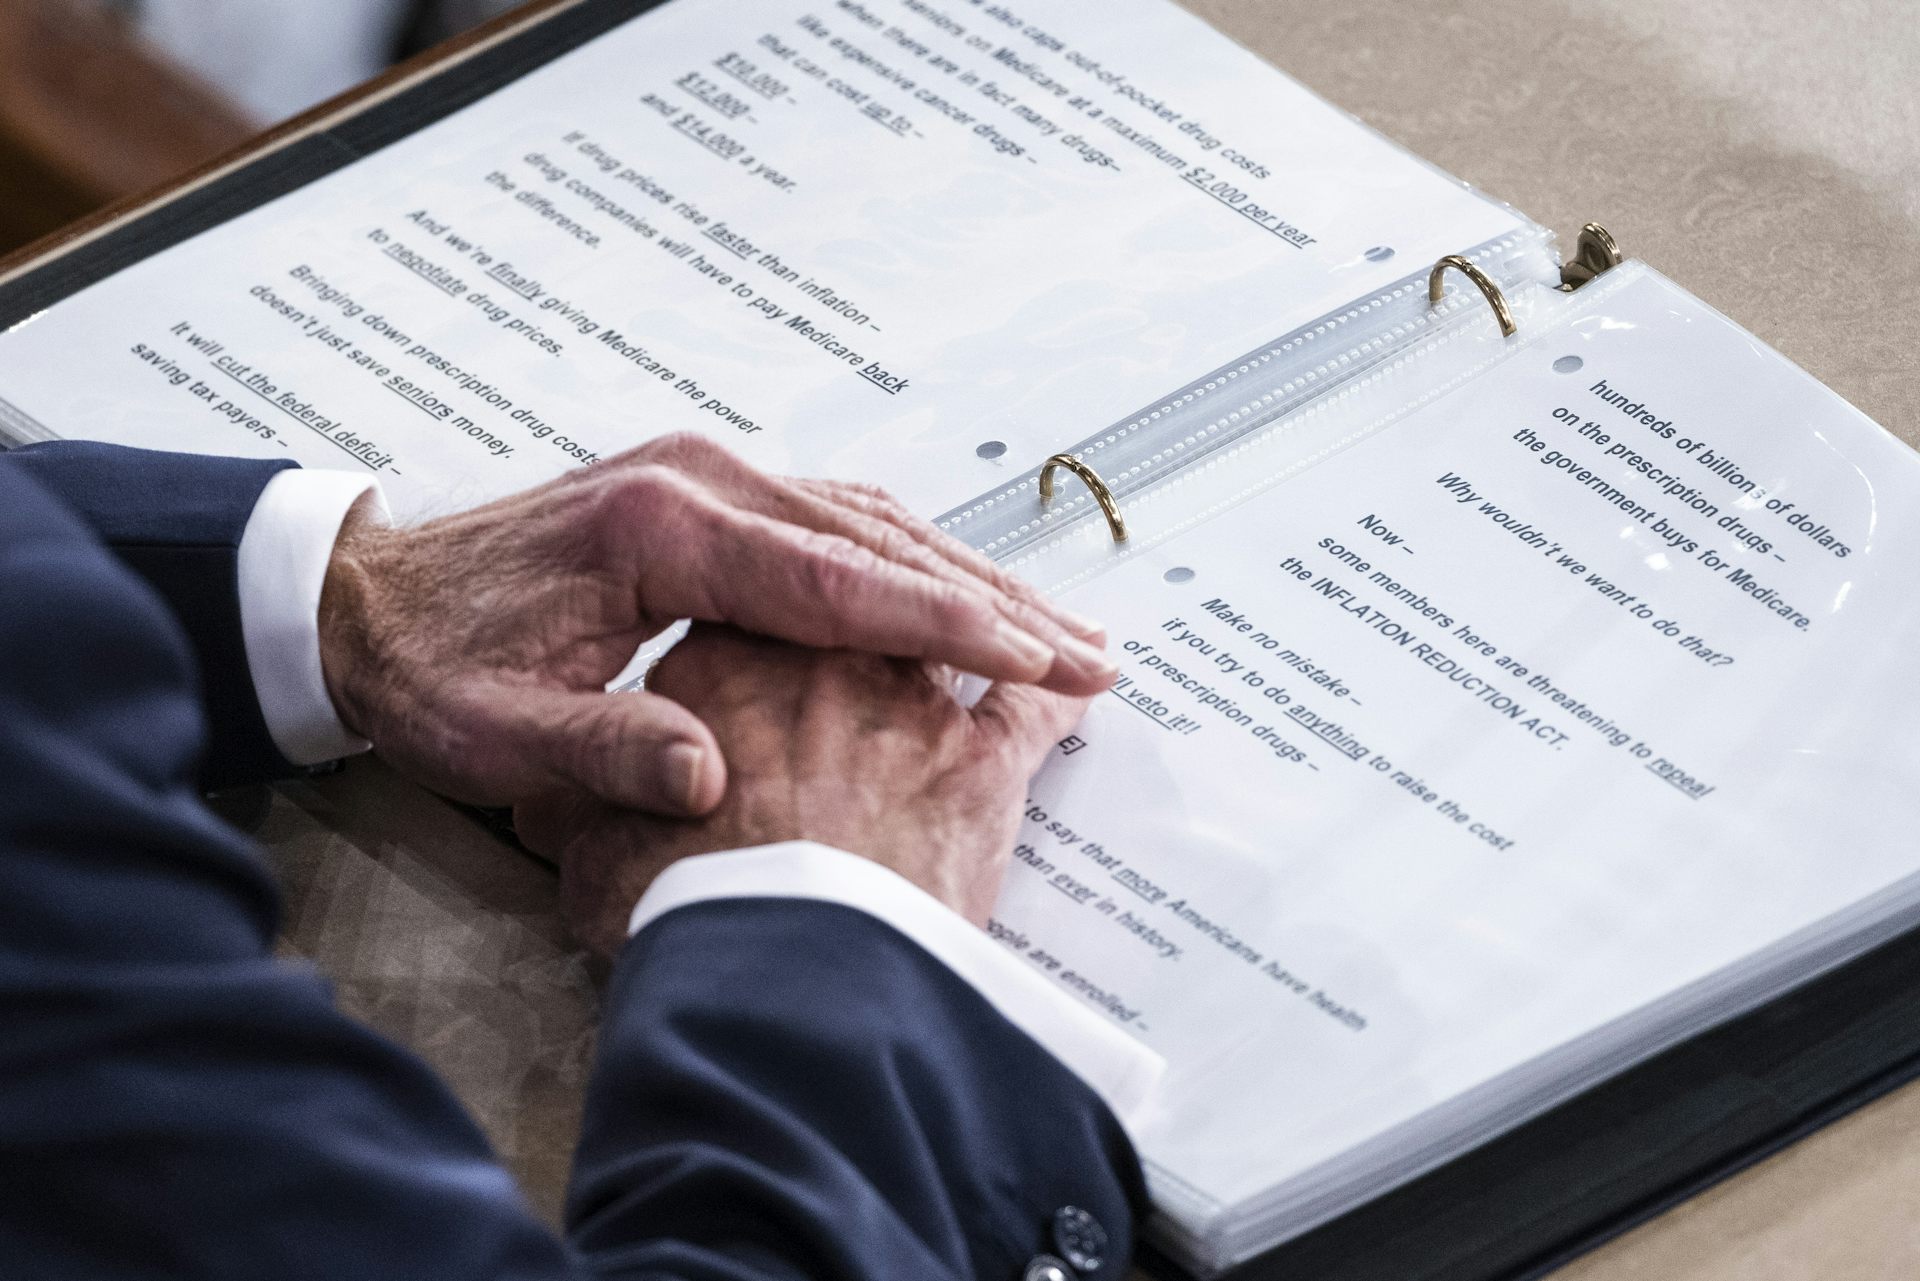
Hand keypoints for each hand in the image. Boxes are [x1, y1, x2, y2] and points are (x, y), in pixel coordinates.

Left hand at [317, 434, 1111, 813]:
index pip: (835, 580)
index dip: (945, 624)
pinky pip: (836, 522)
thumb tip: (710, 783)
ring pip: (870, 521)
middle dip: (992, 599)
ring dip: (967, 575)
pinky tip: (961, 595)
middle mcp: (697, 481)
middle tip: (1090, 652)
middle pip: (879, 539)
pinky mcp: (707, 496)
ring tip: (1057, 628)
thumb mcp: (493, 733)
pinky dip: (912, 561)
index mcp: (659, 531)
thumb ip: (600, 753)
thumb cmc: (431, 667)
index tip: (1037, 659)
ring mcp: (706, 478)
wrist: (368, 596)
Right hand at [515, 624, 1089, 956]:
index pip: (760, 607)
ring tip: (1020, 617)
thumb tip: (560, 798)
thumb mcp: (589, 846)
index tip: (798, 621)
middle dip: (901, 595)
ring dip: (994, 620)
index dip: (781, 617)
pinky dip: (1061, 683)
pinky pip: (1035, 703)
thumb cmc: (682, 906)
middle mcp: (824, 658)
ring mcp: (909, 700)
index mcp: (724, 656)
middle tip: (929, 594)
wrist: (776, 963)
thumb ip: (594, 798)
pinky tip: (1084, 669)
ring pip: (960, 632)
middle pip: (870, 603)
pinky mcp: (982, 762)